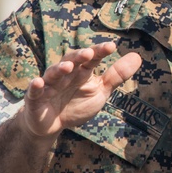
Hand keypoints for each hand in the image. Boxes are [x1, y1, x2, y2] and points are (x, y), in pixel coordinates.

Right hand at [20, 42, 141, 139]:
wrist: (53, 125)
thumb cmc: (76, 104)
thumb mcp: (100, 92)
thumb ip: (116, 76)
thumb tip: (137, 57)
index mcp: (81, 71)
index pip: (91, 58)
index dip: (99, 52)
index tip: (111, 47)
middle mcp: (65, 74)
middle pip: (71, 61)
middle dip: (79, 56)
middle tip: (89, 53)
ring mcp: (49, 85)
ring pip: (53, 73)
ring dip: (59, 69)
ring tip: (68, 67)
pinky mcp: (35, 99)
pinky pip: (34, 91)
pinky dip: (35, 87)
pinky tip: (38, 83)